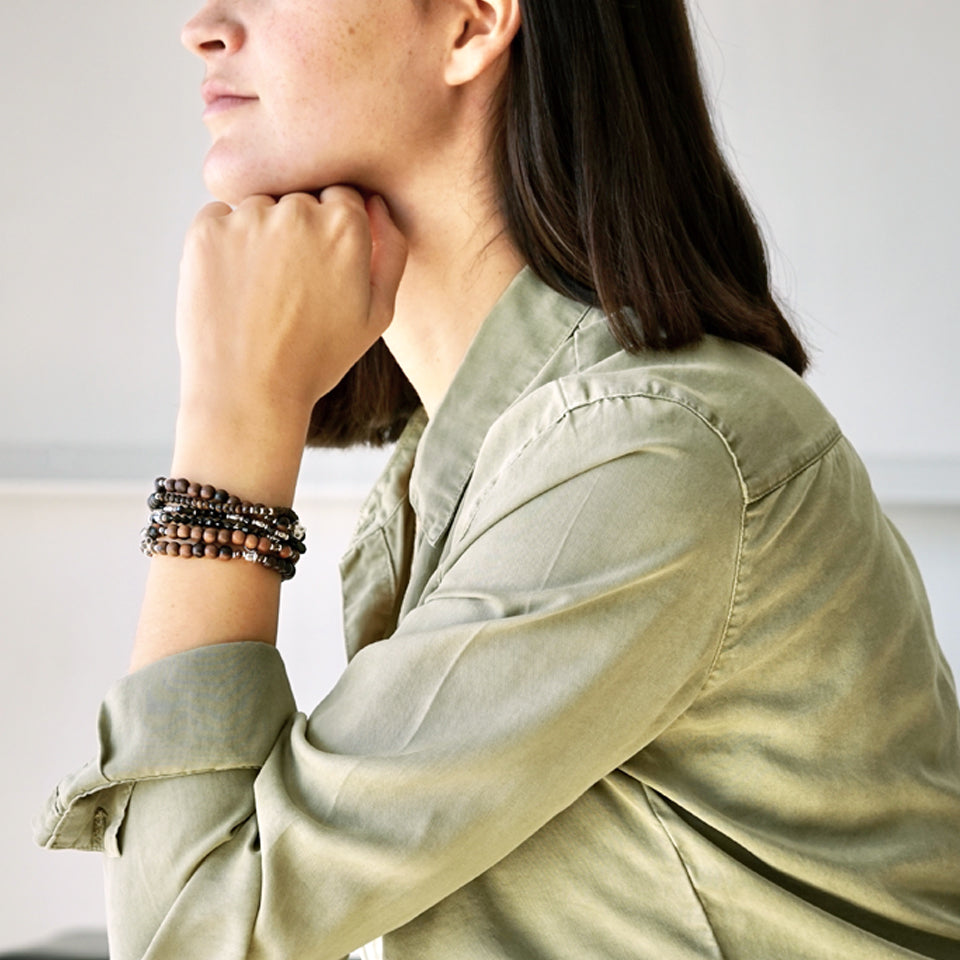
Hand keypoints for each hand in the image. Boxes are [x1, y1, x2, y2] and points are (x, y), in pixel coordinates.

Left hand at [175, 186, 406, 419]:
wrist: (250, 392)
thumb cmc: (318, 358)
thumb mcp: (377, 314)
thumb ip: (391, 251)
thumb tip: (378, 204)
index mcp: (346, 227)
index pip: (342, 197)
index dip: (333, 234)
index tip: (322, 268)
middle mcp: (298, 211)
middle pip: (299, 199)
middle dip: (298, 232)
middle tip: (291, 288)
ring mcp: (248, 218)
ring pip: (259, 208)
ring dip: (260, 237)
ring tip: (261, 294)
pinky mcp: (207, 231)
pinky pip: (219, 218)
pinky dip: (224, 245)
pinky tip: (235, 288)